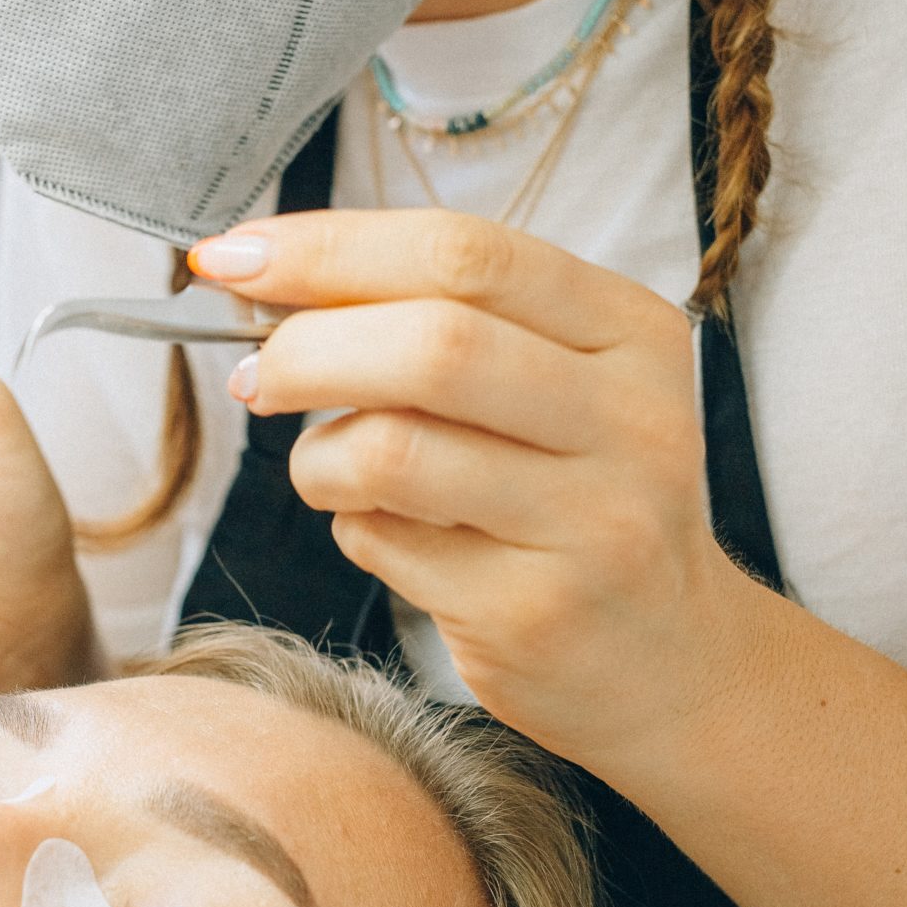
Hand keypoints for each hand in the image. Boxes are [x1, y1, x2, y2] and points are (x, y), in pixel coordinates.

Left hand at [190, 209, 748, 774]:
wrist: (674, 658)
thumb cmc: (576, 496)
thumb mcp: (554, 382)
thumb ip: (440, 318)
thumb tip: (267, 276)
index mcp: (630, 331)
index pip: (465, 255)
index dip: (330, 249)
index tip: (233, 260)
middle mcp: (631, 420)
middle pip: (431, 345)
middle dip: (305, 350)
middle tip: (255, 378)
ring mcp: (590, 523)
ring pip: (393, 450)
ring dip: (319, 456)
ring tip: (328, 470)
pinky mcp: (535, 613)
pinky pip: (387, 543)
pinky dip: (353, 528)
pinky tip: (390, 534)